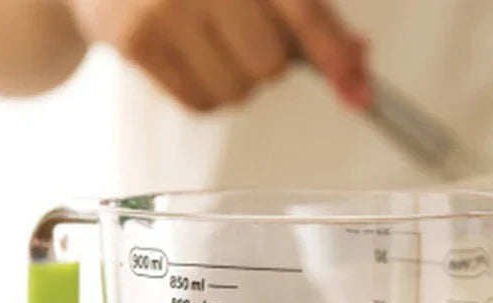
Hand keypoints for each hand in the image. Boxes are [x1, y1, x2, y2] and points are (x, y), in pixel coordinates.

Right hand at [66, 0, 367, 110]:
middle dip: (265, 62)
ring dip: (234, 81)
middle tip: (239, 33)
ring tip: (206, 42)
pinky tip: (186, 56)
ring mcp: (164, 8)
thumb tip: (358, 64)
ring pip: (236, 92)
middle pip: (269, 66)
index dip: (333, 56)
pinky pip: (199, 104)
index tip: (358, 92)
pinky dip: (203, 93)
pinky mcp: (135, 41)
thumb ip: (313, 16)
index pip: (303, 12)